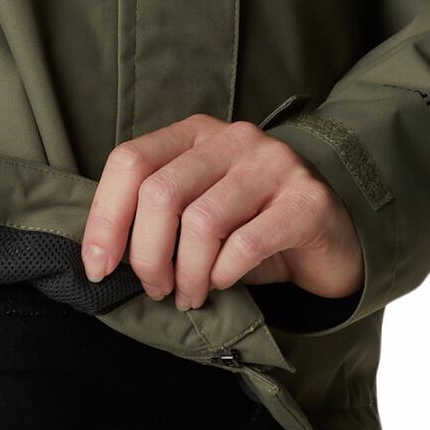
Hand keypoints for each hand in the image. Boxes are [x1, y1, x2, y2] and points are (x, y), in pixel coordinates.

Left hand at [80, 114, 363, 308]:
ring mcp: (273, 165)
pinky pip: (246, 244)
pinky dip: (224, 273)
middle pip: (161, 193)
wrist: (332, 235)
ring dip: (187, 273)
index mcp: (195, 134)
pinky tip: (224, 284)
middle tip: (155, 288)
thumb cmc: (250, 226)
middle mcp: (233, 139)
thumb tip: (99, 257)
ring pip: (201, 221)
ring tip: (189, 295)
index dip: (105, 218)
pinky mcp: (307, 201)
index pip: (129, 162)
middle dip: (147, 255)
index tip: (98, 268)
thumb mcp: (196, 210)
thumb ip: (153, 216)